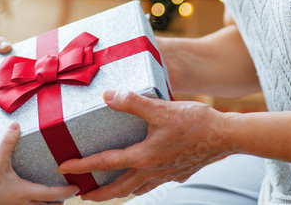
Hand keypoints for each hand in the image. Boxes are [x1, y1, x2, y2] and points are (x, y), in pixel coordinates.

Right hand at [0, 122, 78, 204]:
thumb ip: (7, 141)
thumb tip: (16, 125)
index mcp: (24, 191)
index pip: (51, 193)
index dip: (65, 191)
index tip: (76, 188)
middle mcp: (21, 204)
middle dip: (57, 204)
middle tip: (64, 197)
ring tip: (49, 201)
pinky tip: (26, 201)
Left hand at [57, 91, 232, 201]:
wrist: (227, 136)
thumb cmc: (196, 122)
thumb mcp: (161, 108)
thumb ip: (132, 102)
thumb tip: (108, 95)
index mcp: (144, 157)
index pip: (105, 163)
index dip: (82, 166)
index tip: (64, 168)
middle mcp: (152, 171)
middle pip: (118, 188)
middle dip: (98, 193)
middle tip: (81, 195)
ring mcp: (165, 175)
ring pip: (136, 189)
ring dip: (118, 191)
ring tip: (106, 191)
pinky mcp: (177, 173)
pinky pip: (152, 184)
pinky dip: (140, 185)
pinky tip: (142, 179)